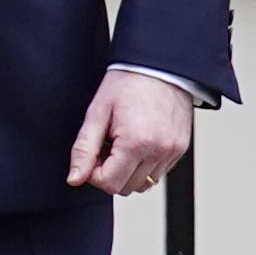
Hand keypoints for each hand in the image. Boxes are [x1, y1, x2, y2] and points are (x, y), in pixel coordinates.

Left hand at [67, 67, 198, 198]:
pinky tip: (137, 142)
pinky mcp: (181, 149)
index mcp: (137, 143)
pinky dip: (144, 165)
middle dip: (110, 173)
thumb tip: (75, 178)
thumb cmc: (127, 84)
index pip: (109, 184)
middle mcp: (159, 152)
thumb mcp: (96, 113)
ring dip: (128, 171)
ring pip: (143, 184)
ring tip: (122, 143)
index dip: (93, 174)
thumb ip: (84, 150)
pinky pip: (158, 172)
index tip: (92, 154)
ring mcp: (173, 152)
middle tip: (106, 146)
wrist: (160, 67)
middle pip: (126, 187)